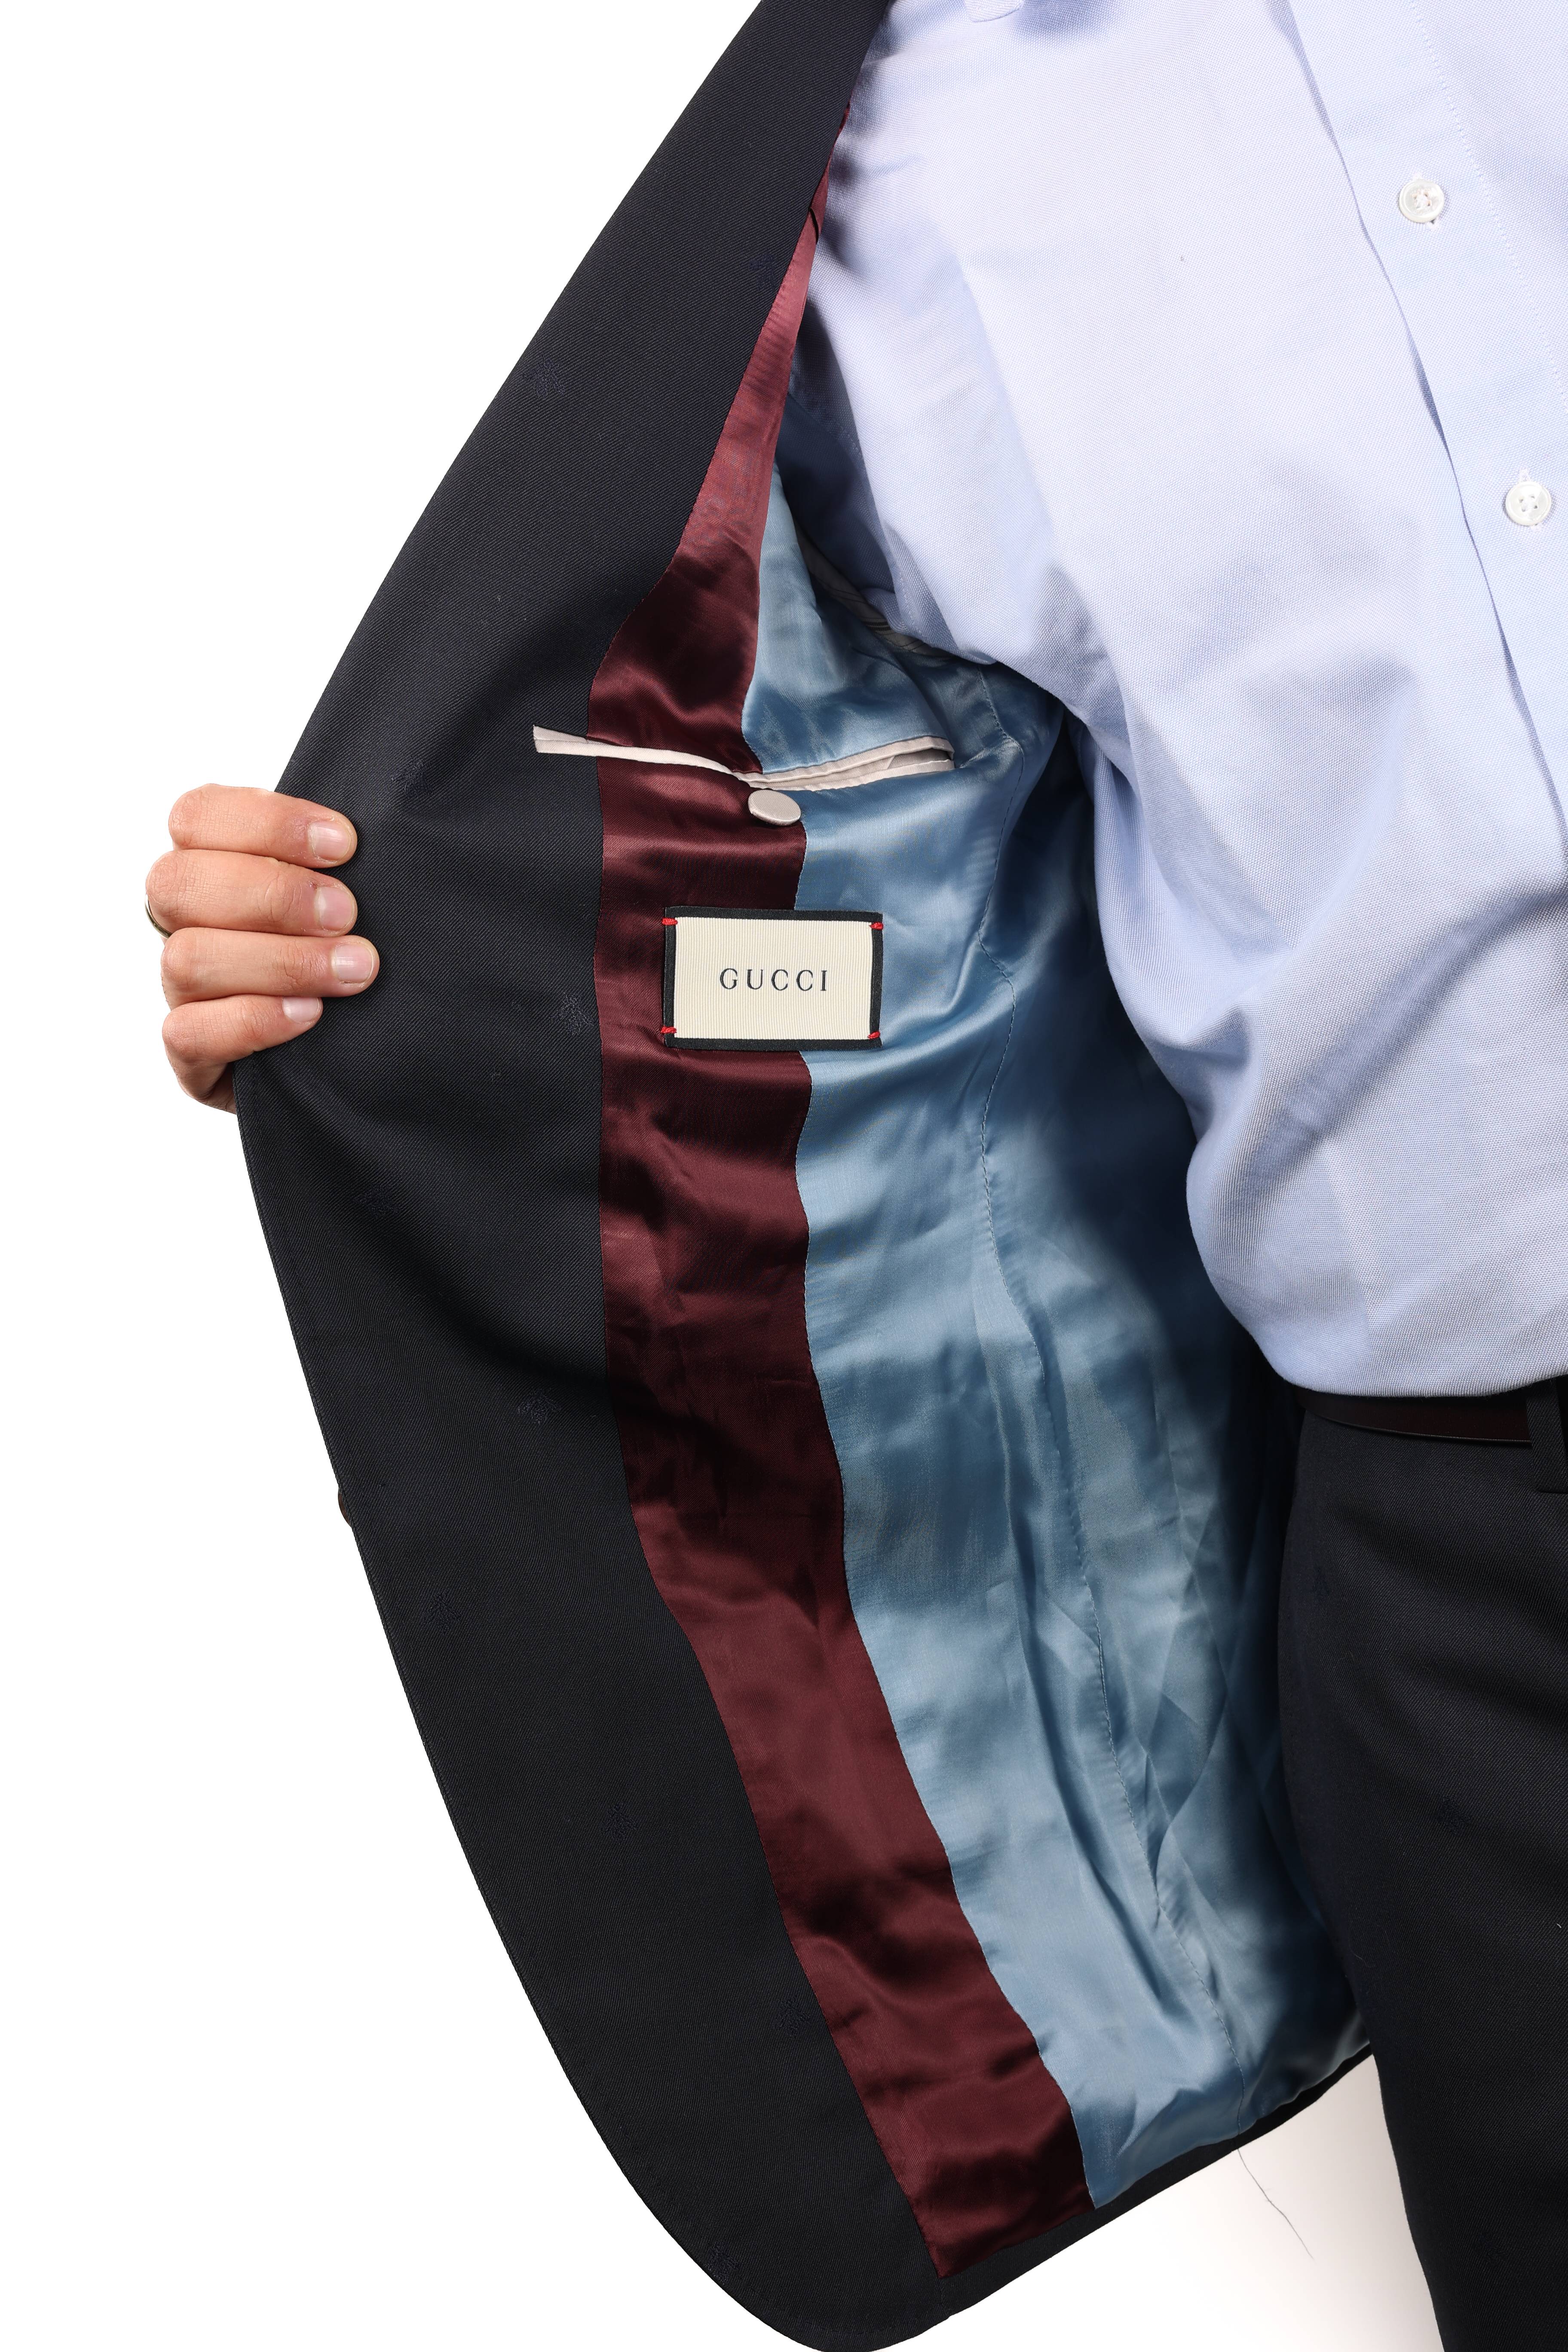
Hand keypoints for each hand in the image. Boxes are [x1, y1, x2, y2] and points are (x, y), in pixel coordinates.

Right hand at [148, 784, 378, 1110]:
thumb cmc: (349, 949)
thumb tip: (361, 834)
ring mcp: (180, 990)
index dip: (267, 824)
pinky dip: (252, 1020)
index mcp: (208, 863)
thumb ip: (338, 859)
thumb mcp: (343, 893)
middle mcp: (183, 923)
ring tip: (352, 970)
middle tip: (347, 913)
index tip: (345, 845)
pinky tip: (310, 1015)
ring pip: (187, 959)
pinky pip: (188, 1034)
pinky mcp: (190, 1055)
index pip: (197, 817)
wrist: (360, 1051)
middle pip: (179, 884)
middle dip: (272, 894)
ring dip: (279, 961)